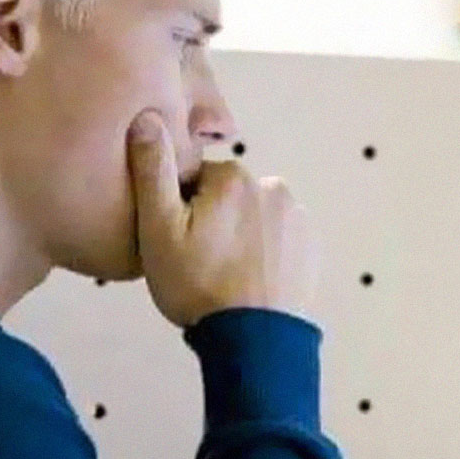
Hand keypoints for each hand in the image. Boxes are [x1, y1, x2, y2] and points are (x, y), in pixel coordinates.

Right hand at [125, 109, 319, 327]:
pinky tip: (249, 281)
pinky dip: (264, 254)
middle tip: (199, 262)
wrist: (254, 340)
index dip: (180, 210)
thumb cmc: (198, 286)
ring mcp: (298, 219)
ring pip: (253, 219)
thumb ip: (153, 170)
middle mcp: (274, 188)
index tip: (177, 241)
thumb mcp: (158, 229)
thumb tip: (148, 117)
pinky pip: (277, 241)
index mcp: (235, 177)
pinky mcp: (311, 248)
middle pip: (227, 197)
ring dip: (239, 238)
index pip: (196, 181)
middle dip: (212, 221)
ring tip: (224, 276)